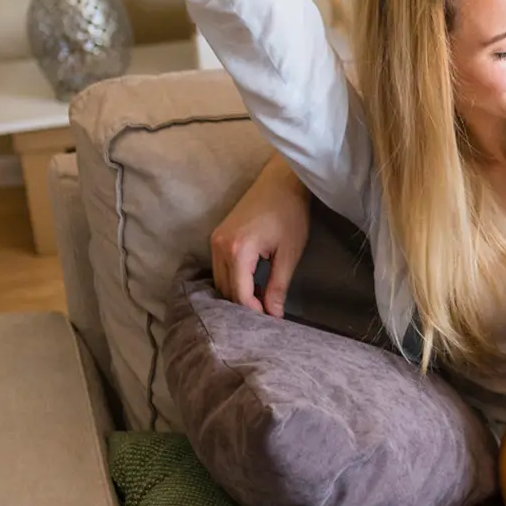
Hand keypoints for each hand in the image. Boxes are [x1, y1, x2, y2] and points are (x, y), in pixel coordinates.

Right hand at [210, 160, 310, 317]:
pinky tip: (251, 288)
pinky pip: (220, 268)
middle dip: (244, 307)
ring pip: (220, 281)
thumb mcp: (289, 253)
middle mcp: (218, 247)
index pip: (239, 294)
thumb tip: (274, 316)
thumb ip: (278, 286)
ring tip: (260, 306)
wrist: (281, 181)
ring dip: (237, 295)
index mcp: (237, 251)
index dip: (254, 312)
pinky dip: (233, 281)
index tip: (271, 323)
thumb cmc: (290, 214)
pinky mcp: (217, 237)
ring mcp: (214, 241)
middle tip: (266, 317)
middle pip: (225, 290)